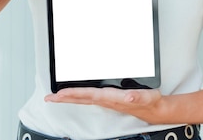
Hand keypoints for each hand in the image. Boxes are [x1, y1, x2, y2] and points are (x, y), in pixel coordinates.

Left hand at [44, 87, 162, 120]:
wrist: (153, 109)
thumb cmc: (148, 102)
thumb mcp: (146, 97)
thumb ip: (137, 96)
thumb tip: (129, 95)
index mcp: (111, 98)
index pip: (88, 95)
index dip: (74, 94)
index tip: (60, 94)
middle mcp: (106, 100)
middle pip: (81, 98)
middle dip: (64, 98)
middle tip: (49, 98)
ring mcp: (105, 101)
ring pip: (83, 98)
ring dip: (69, 97)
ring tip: (56, 96)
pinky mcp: (107, 100)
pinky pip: (88, 97)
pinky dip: (78, 95)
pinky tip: (73, 94)